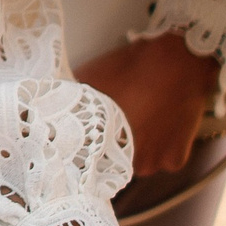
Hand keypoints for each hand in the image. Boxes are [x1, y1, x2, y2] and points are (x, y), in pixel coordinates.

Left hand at [80, 31, 215, 175]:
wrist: (177, 61)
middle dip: (113, 147)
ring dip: (138, 148)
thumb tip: (48, 106)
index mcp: (102, 146)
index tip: (90, 137)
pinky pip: (163, 159)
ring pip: (138, 163)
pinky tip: (161, 122)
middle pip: (113, 163)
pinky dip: (162, 146)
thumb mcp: (89, 78)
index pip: (88, 161)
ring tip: (141, 120)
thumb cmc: (131, 68)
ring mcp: (154, 164)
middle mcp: (128, 162)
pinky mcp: (175, 160)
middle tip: (118, 124)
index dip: (87, 148)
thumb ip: (71, 100)